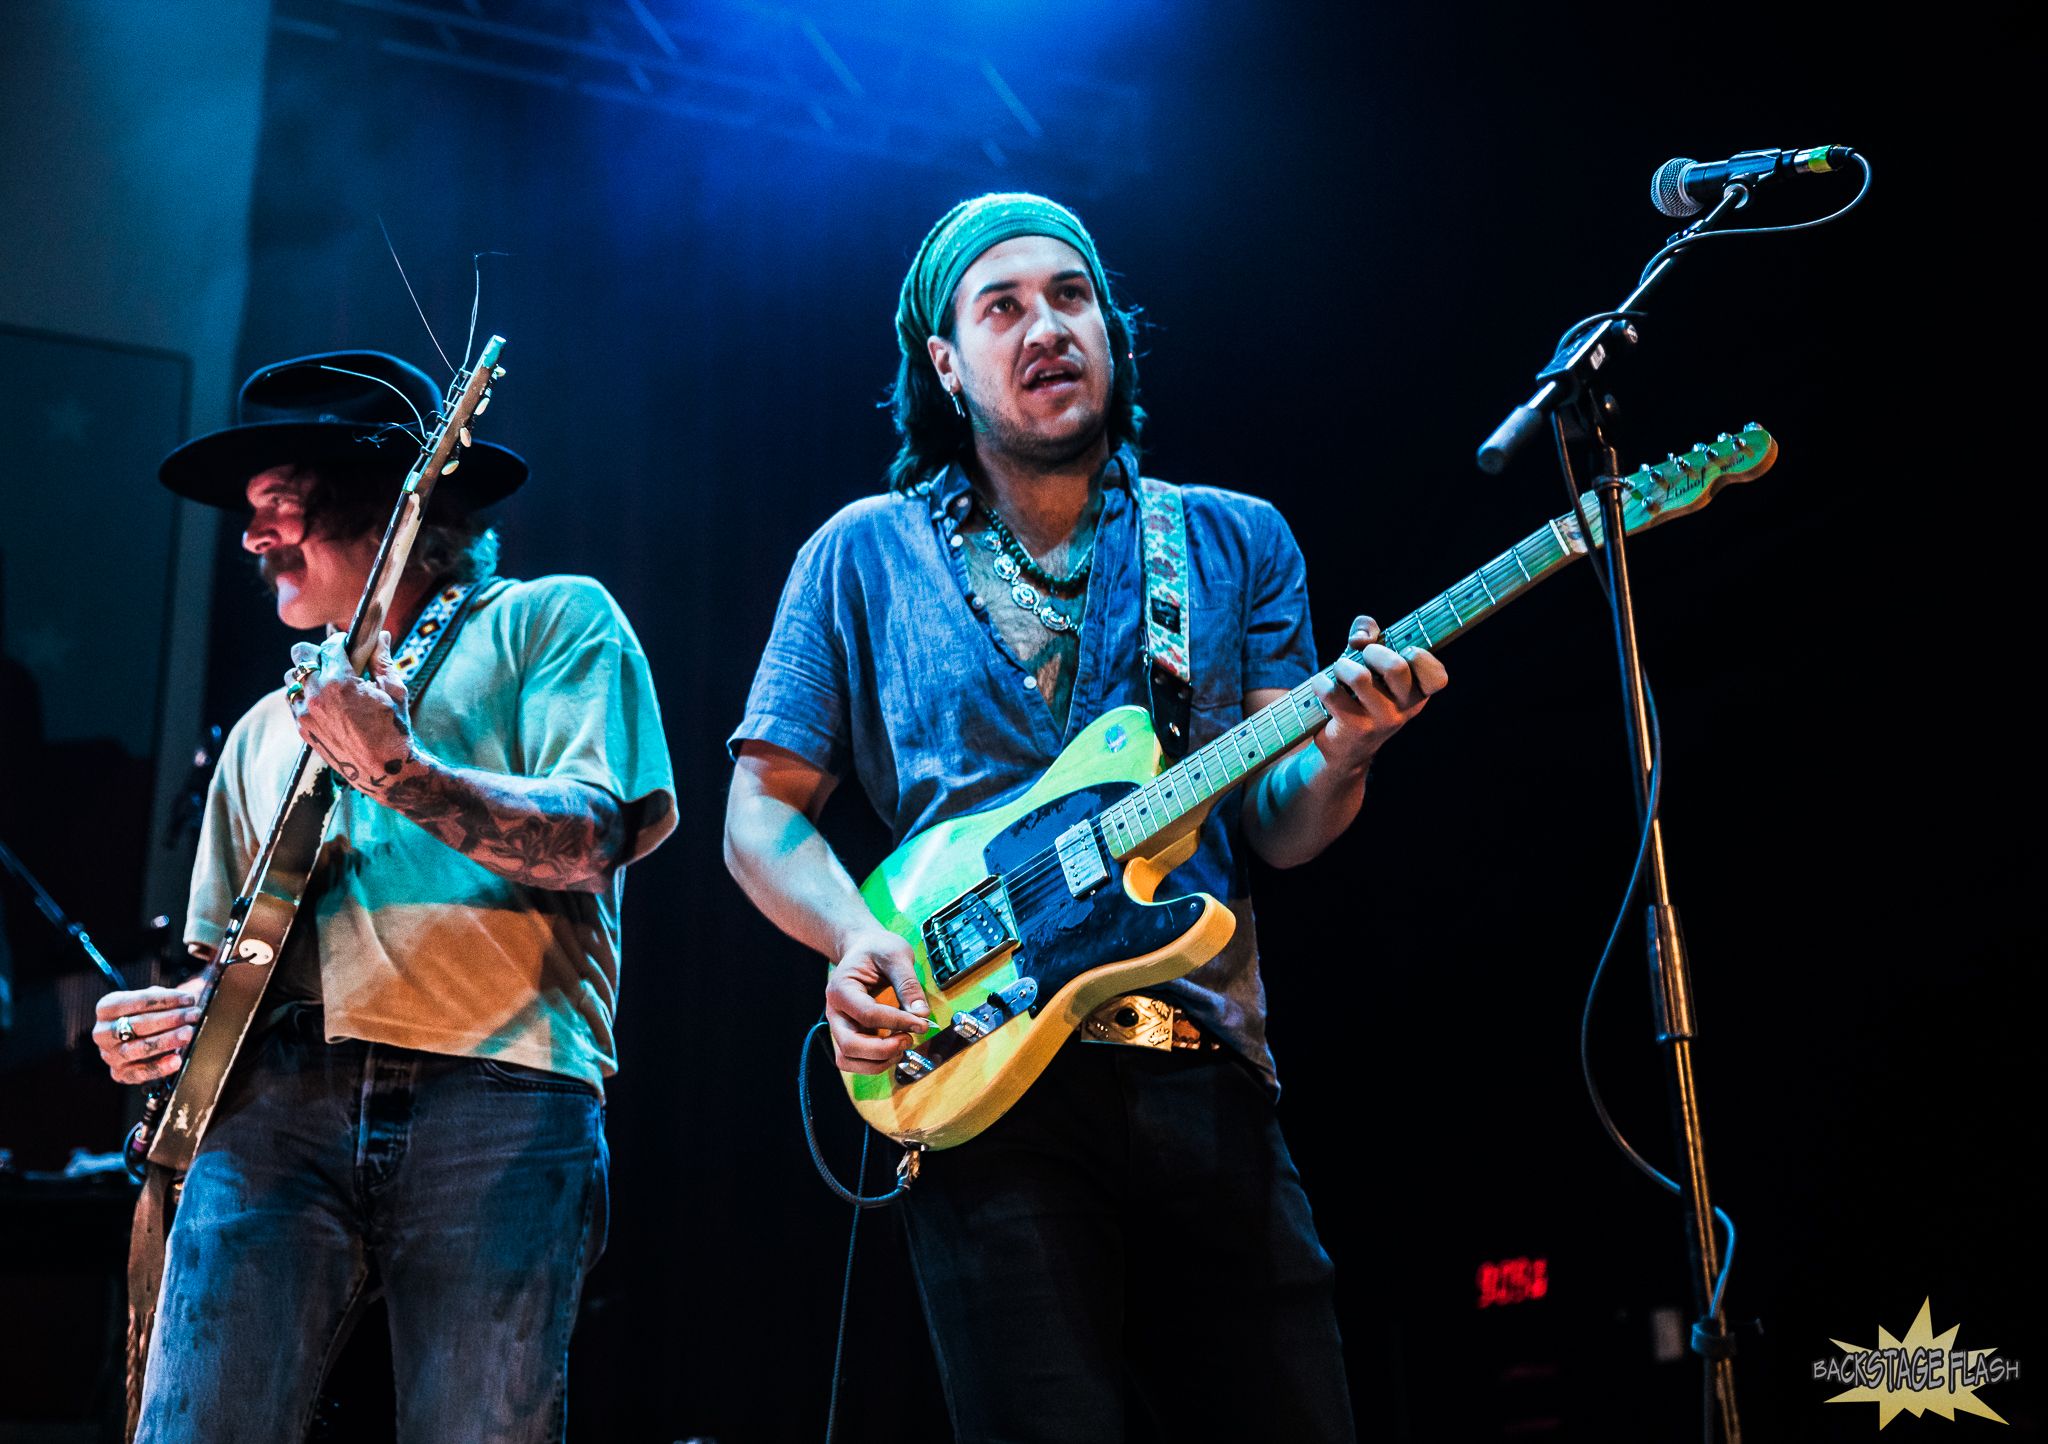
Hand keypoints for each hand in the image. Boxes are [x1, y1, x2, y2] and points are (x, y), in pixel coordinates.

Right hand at [93, 982, 204, 1084]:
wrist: (138, 1039)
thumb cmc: (147, 1015)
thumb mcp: (150, 1001)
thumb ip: (164, 998)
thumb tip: (188, 1001)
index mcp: (107, 1008)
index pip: (136, 1001)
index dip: (165, 1000)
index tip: (189, 1000)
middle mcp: (103, 1032)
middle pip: (138, 1024)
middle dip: (170, 1019)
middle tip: (193, 1015)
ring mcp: (109, 1054)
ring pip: (138, 1048)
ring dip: (167, 1040)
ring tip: (188, 1033)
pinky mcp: (119, 1073)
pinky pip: (139, 1073)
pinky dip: (160, 1067)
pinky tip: (177, 1060)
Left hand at [290, 632, 413, 792]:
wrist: (383, 770)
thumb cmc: (393, 729)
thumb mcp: (394, 690)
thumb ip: (383, 659)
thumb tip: (382, 635)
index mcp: (342, 682)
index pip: (330, 645)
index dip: (341, 640)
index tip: (349, 644)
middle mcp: (317, 694)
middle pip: (301, 654)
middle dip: (317, 652)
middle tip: (334, 660)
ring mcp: (306, 712)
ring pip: (291, 677)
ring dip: (307, 674)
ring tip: (326, 682)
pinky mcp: (302, 727)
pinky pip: (293, 701)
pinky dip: (305, 695)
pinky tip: (324, 701)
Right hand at [824, 927, 931, 1073]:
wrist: (863, 949)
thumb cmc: (877, 949)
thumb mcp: (896, 955)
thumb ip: (908, 984)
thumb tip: (921, 1015)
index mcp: (841, 989)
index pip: (868, 1014)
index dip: (897, 1022)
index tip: (923, 1022)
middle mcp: (835, 1012)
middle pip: (850, 1046)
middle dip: (883, 1050)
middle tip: (909, 1038)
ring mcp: (840, 1027)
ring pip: (848, 1061)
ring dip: (878, 1062)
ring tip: (903, 1044)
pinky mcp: (850, 1036)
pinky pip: (856, 1061)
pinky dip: (876, 1063)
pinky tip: (896, 1047)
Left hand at [1311, 615, 1447, 773]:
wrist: (1344, 747)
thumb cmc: (1360, 693)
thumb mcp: (1369, 660)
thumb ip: (1368, 632)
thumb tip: (1360, 638)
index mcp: (1418, 693)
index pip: (1437, 677)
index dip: (1419, 657)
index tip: (1402, 652)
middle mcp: (1405, 709)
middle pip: (1395, 666)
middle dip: (1372, 651)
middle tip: (1363, 656)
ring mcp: (1381, 721)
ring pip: (1359, 677)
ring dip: (1342, 666)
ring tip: (1339, 671)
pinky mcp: (1355, 728)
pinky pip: (1332, 693)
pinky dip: (1321, 682)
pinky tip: (1322, 686)